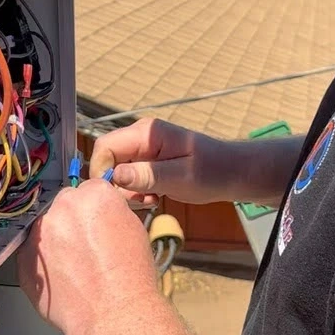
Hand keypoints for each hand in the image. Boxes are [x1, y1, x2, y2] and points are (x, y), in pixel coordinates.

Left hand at [17, 179, 157, 334]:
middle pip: (64, 205)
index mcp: (94, 195)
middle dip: (73, 221)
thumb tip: (103, 214)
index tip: (96, 222)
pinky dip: (43, 263)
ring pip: (45, 229)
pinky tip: (63, 278)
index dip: (96, 209)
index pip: (91, 189)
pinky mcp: (24, 259)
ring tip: (75, 267)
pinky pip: (30, 254)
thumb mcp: (134, 231)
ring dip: (55, 241)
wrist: (113, 315)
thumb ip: (113, 213)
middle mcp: (64, 208)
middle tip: (86, 247)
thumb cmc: (130, 279)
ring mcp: (40, 233)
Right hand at [88, 117, 234, 205]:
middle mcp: (141, 137)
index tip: (116, 195)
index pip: (105, 146)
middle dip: (116, 185)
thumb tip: (115, 175)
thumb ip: (148, 175)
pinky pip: (128, 177)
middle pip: (108, 160)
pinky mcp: (147, 161)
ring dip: (128, 191)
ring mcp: (143, 149)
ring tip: (152, 199)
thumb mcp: (180, 177)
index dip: (102, 171)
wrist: (231, 173)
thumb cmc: (212, 172)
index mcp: (146, 133)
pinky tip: (154, 197)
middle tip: (140, 201)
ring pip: (116, 171)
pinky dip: (136, 191)